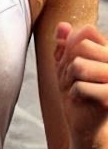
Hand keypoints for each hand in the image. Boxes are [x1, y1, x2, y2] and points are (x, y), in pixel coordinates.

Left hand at [55, 22, 107, 139]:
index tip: (74, 65)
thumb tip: (62, 26)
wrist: (86, 123)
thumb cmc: (78, 92)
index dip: (70, 49)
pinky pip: (79, 86)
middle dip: (68, 65)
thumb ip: (65, 44)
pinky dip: (73, 94)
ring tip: (78, 89)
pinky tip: (82, 100)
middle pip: (80, 46)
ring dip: (69, 80)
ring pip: (78, 64)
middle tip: (74, 80)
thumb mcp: (66, 65)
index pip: (84, 33)